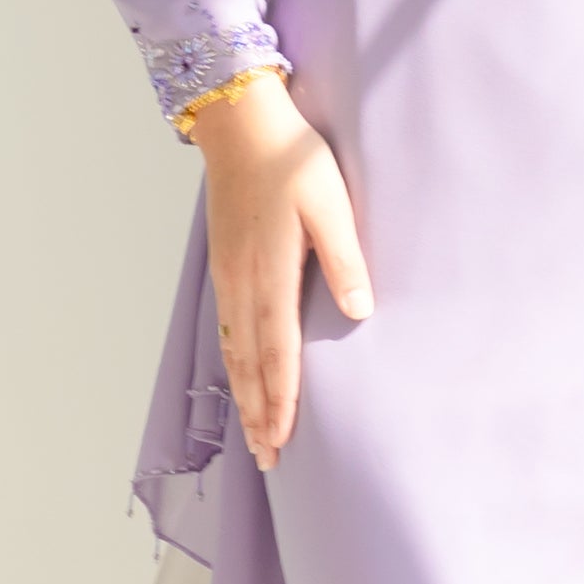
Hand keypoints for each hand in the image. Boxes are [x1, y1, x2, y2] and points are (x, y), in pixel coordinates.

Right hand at [191, 73, 373, 471]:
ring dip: (243, 394)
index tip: (282, 443)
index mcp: (271, 274)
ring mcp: (228, 274)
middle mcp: (242, 284)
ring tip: (251, 431)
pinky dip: (231, 361)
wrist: (240, 123)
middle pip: (249, 364)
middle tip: (266, 460)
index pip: (278, 354)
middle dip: (258, 414)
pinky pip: (225, 326)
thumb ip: (344, 259)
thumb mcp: (331, 203)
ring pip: (233, 350)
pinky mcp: (224, 262)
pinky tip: (237, 370)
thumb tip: (360, 312)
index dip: (281, 402)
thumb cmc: (292, 159)